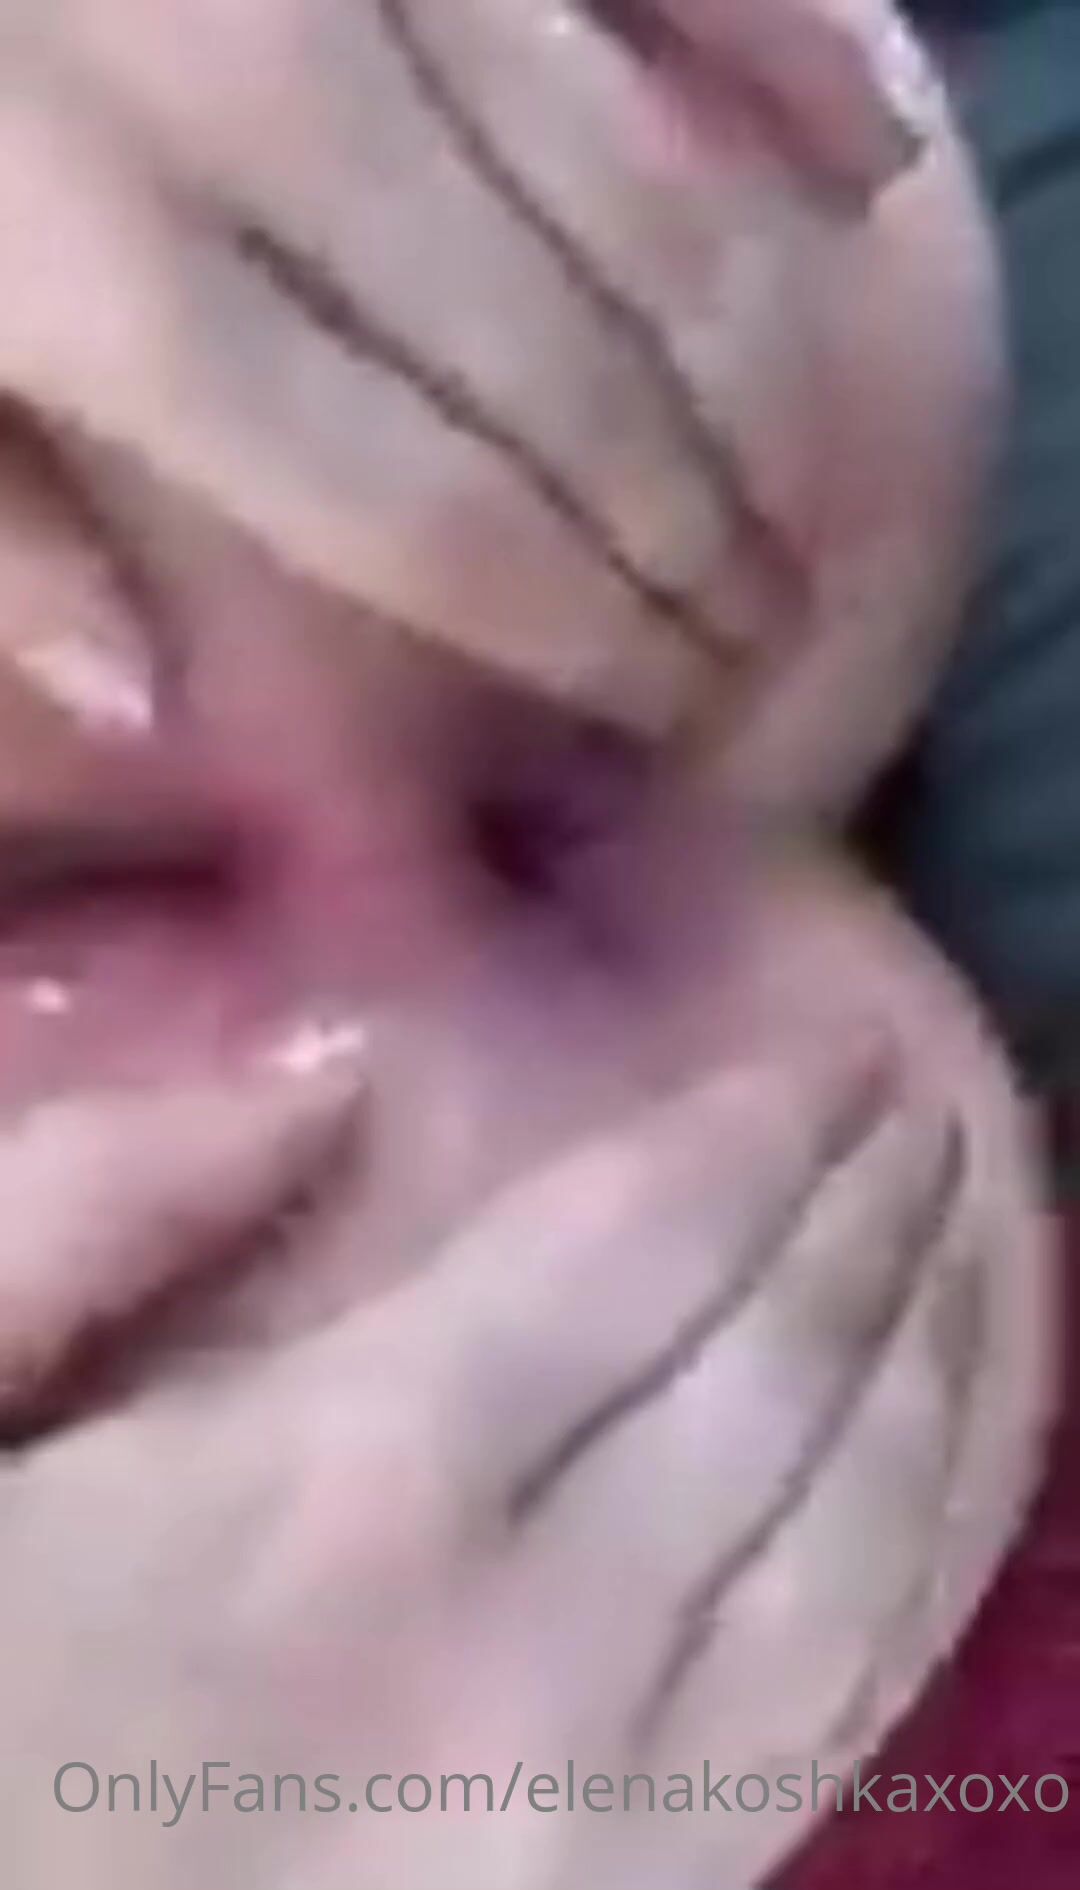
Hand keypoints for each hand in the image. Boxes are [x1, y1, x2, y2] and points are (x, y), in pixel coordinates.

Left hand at [0, 0, 988, 761]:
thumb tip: (142, 694)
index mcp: (82, 245)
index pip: (414, 502)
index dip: (566, 624)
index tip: (661, 700)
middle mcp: (260, 79)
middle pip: (555, 372)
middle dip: (686, 529)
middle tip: (760, 634)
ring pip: (634, 182)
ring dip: (751, 364)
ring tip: (810, 498)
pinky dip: (783, 45)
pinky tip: (866, 163)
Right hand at [0, 1031, 1008, 1889]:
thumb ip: (95, 1209)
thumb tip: (326, 1082)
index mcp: (337, 1499)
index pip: (638, 1253)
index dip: (764, 1131)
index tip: (842, 1050)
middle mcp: (526, 1660)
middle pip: (780, 1386)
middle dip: (877, 1219)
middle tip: (929, 1107)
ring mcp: (611, 1834)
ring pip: (863, 1559)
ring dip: (942, 1371)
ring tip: (979, 1243)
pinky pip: (835, 1732)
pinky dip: (921, 1568)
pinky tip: (938, 1471)